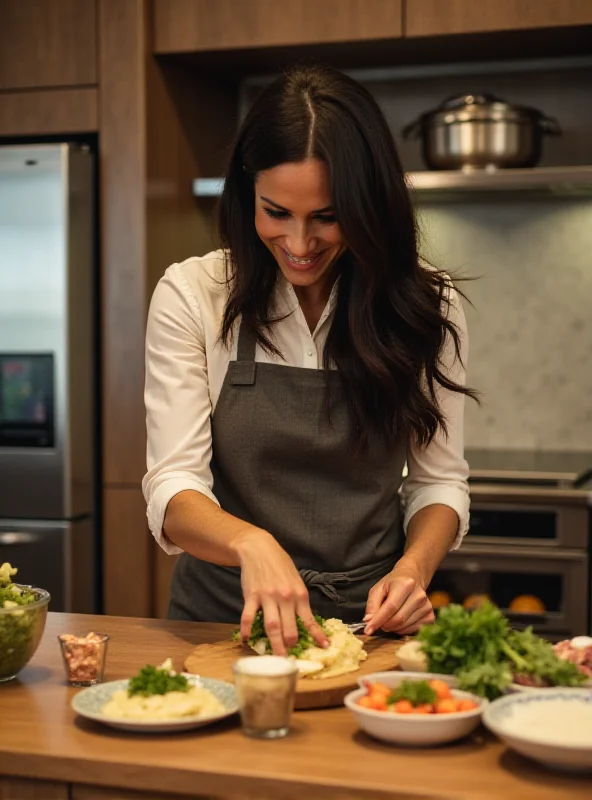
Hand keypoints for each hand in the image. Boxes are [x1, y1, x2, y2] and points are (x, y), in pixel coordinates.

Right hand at [235, 530, 328, 655]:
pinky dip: (246, 631)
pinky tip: (246, 640)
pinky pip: (248, 617)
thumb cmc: (280, 565)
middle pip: (289, 628)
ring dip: (274, 644)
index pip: (309, 619)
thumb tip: (304, 620)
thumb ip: (299, 599)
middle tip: (291, 657)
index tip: (324, 647)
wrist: (259, 549)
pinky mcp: (251, 596)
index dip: (317, 635)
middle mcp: (285, 597)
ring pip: (271, 626)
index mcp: (299, 594)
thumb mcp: (296, 580)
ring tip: (275, 657)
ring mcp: (267, 597)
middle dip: (291, 645)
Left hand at [363, 561, 434, 634]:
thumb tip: (368, 621)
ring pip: (404, 626)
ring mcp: (427, 606)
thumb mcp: (378, 589)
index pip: (390, 607)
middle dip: (384, 625)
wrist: (413, 578)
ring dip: (392, 628)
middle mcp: (419, 595)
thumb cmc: (393, 584)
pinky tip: (400, 621)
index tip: (368, 630)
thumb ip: (372, 605)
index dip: (378, 620)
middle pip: (398, 619)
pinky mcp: (430, 616)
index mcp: (405, 584)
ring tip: (390, 618)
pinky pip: (413, 631)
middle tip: (379, 622)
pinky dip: (402, 630)